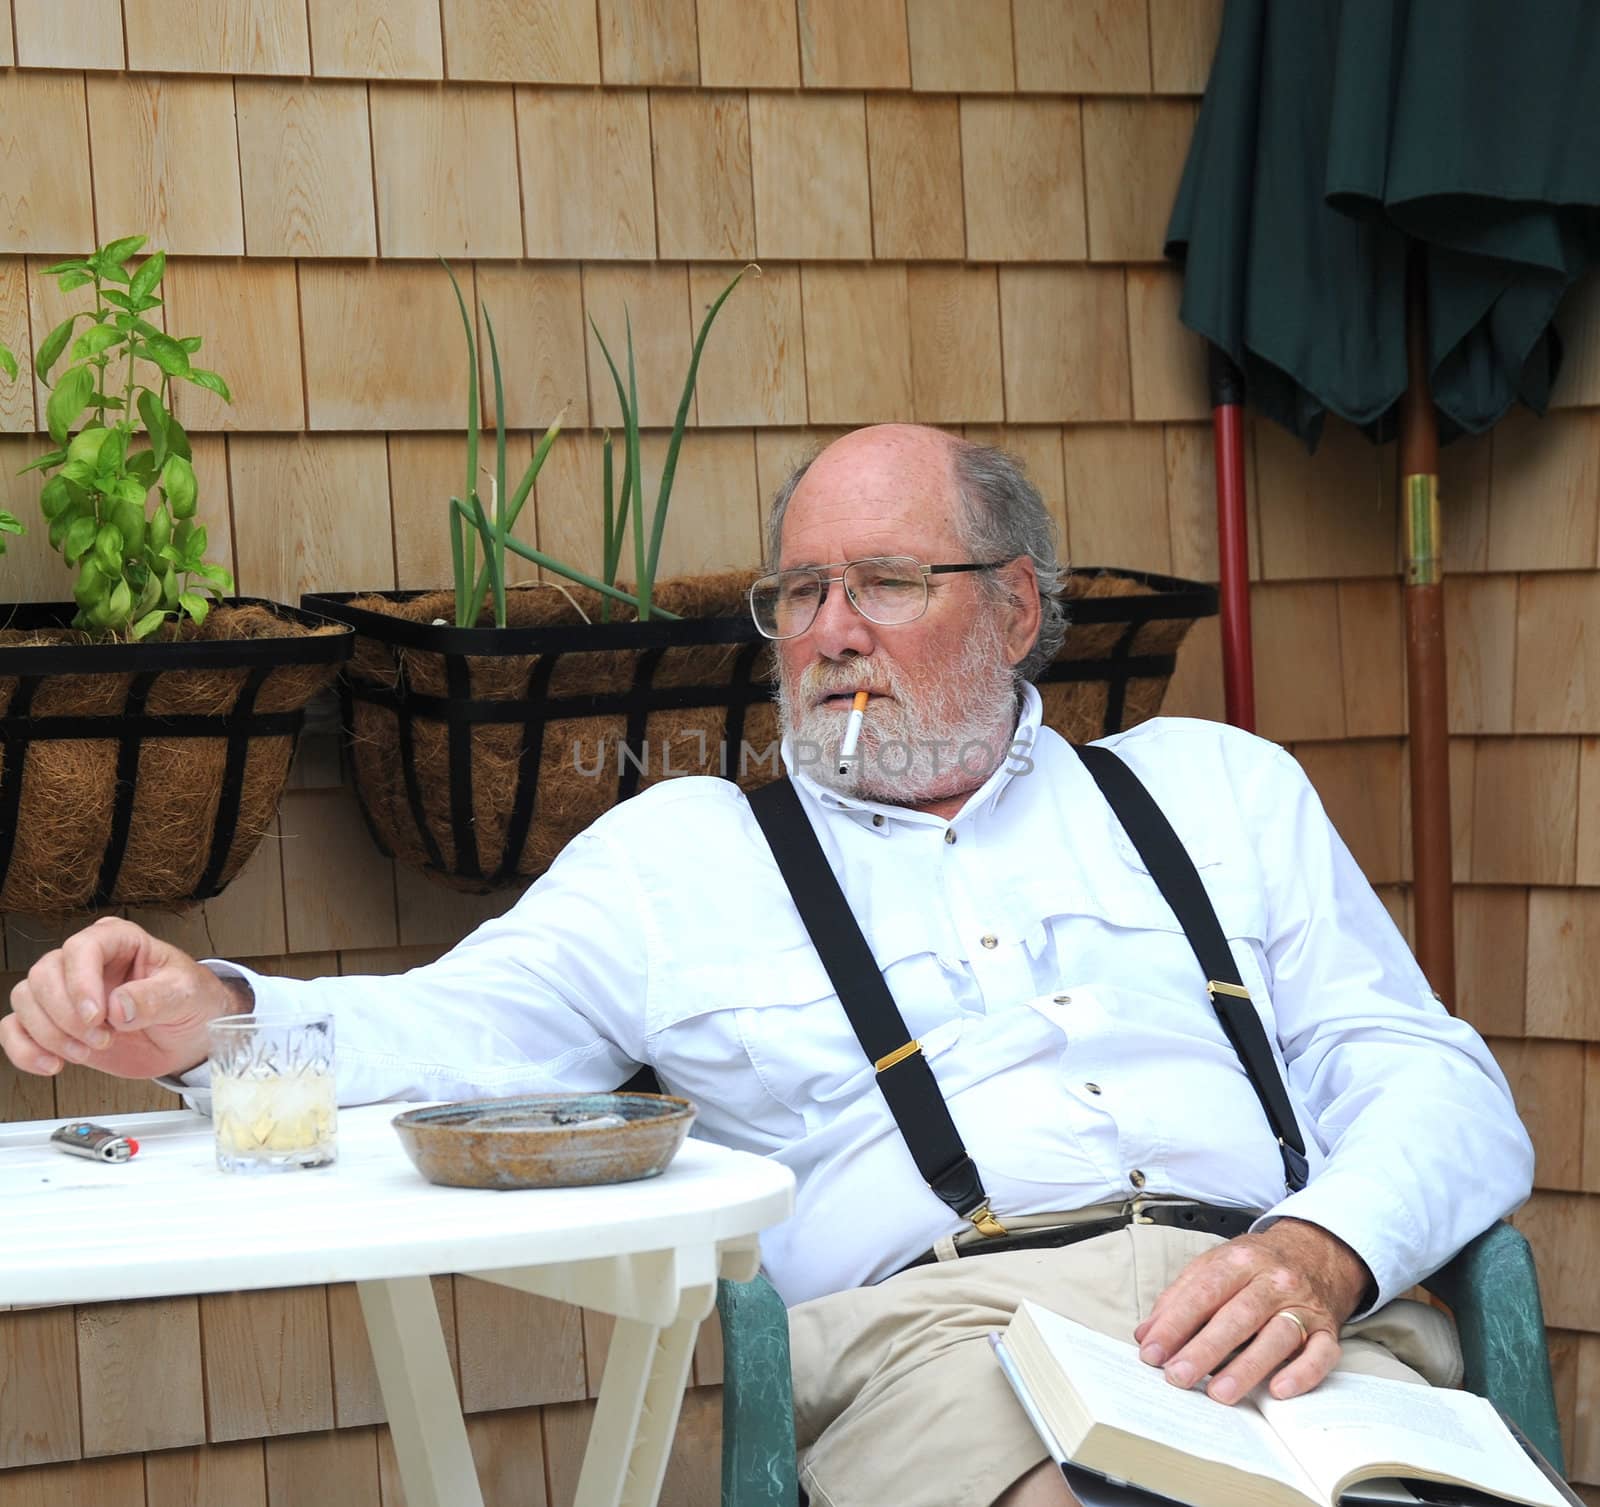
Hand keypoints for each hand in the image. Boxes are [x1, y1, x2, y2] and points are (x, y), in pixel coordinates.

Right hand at [2, 917, 247, 1080]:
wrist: (188, 1036)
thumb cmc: (190, 1002)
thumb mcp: (187, 995)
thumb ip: (156, 998)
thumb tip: (119, 1007)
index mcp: (119, 940)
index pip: (81, 948)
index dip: (80, 982)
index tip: (96, 1016)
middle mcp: (85, 960)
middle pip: (44, 975)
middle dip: (67, 1016)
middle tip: (101, 1040)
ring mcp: (65, 990)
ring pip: (25, 999)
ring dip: (50, 1034)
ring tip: (88, 1052)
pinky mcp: (54, 1022)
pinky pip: (14, 1028)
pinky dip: (25, 1050)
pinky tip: (53, 1064)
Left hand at [1133, 1218, 1372, 1404]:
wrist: (1315, 1252)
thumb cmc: (1256, 1265)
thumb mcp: (1215, 1265)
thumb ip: (1179, 1297)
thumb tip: (1147, 1335)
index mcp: (1240, 1260)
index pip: (1203, 1292)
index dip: (1175, 1323)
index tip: (1152, 1352)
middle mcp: (1274, 1281)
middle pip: (1238, 1316)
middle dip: (1205, 1349)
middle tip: (1178, 1376)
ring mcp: (1303, 1306)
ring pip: (1276, 1336)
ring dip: (1247, 1367)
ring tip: (1219, 1393)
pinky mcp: (1328, 1331)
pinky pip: (1321, 1354)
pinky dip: (1302, 1373)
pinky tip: (1278, 1390)